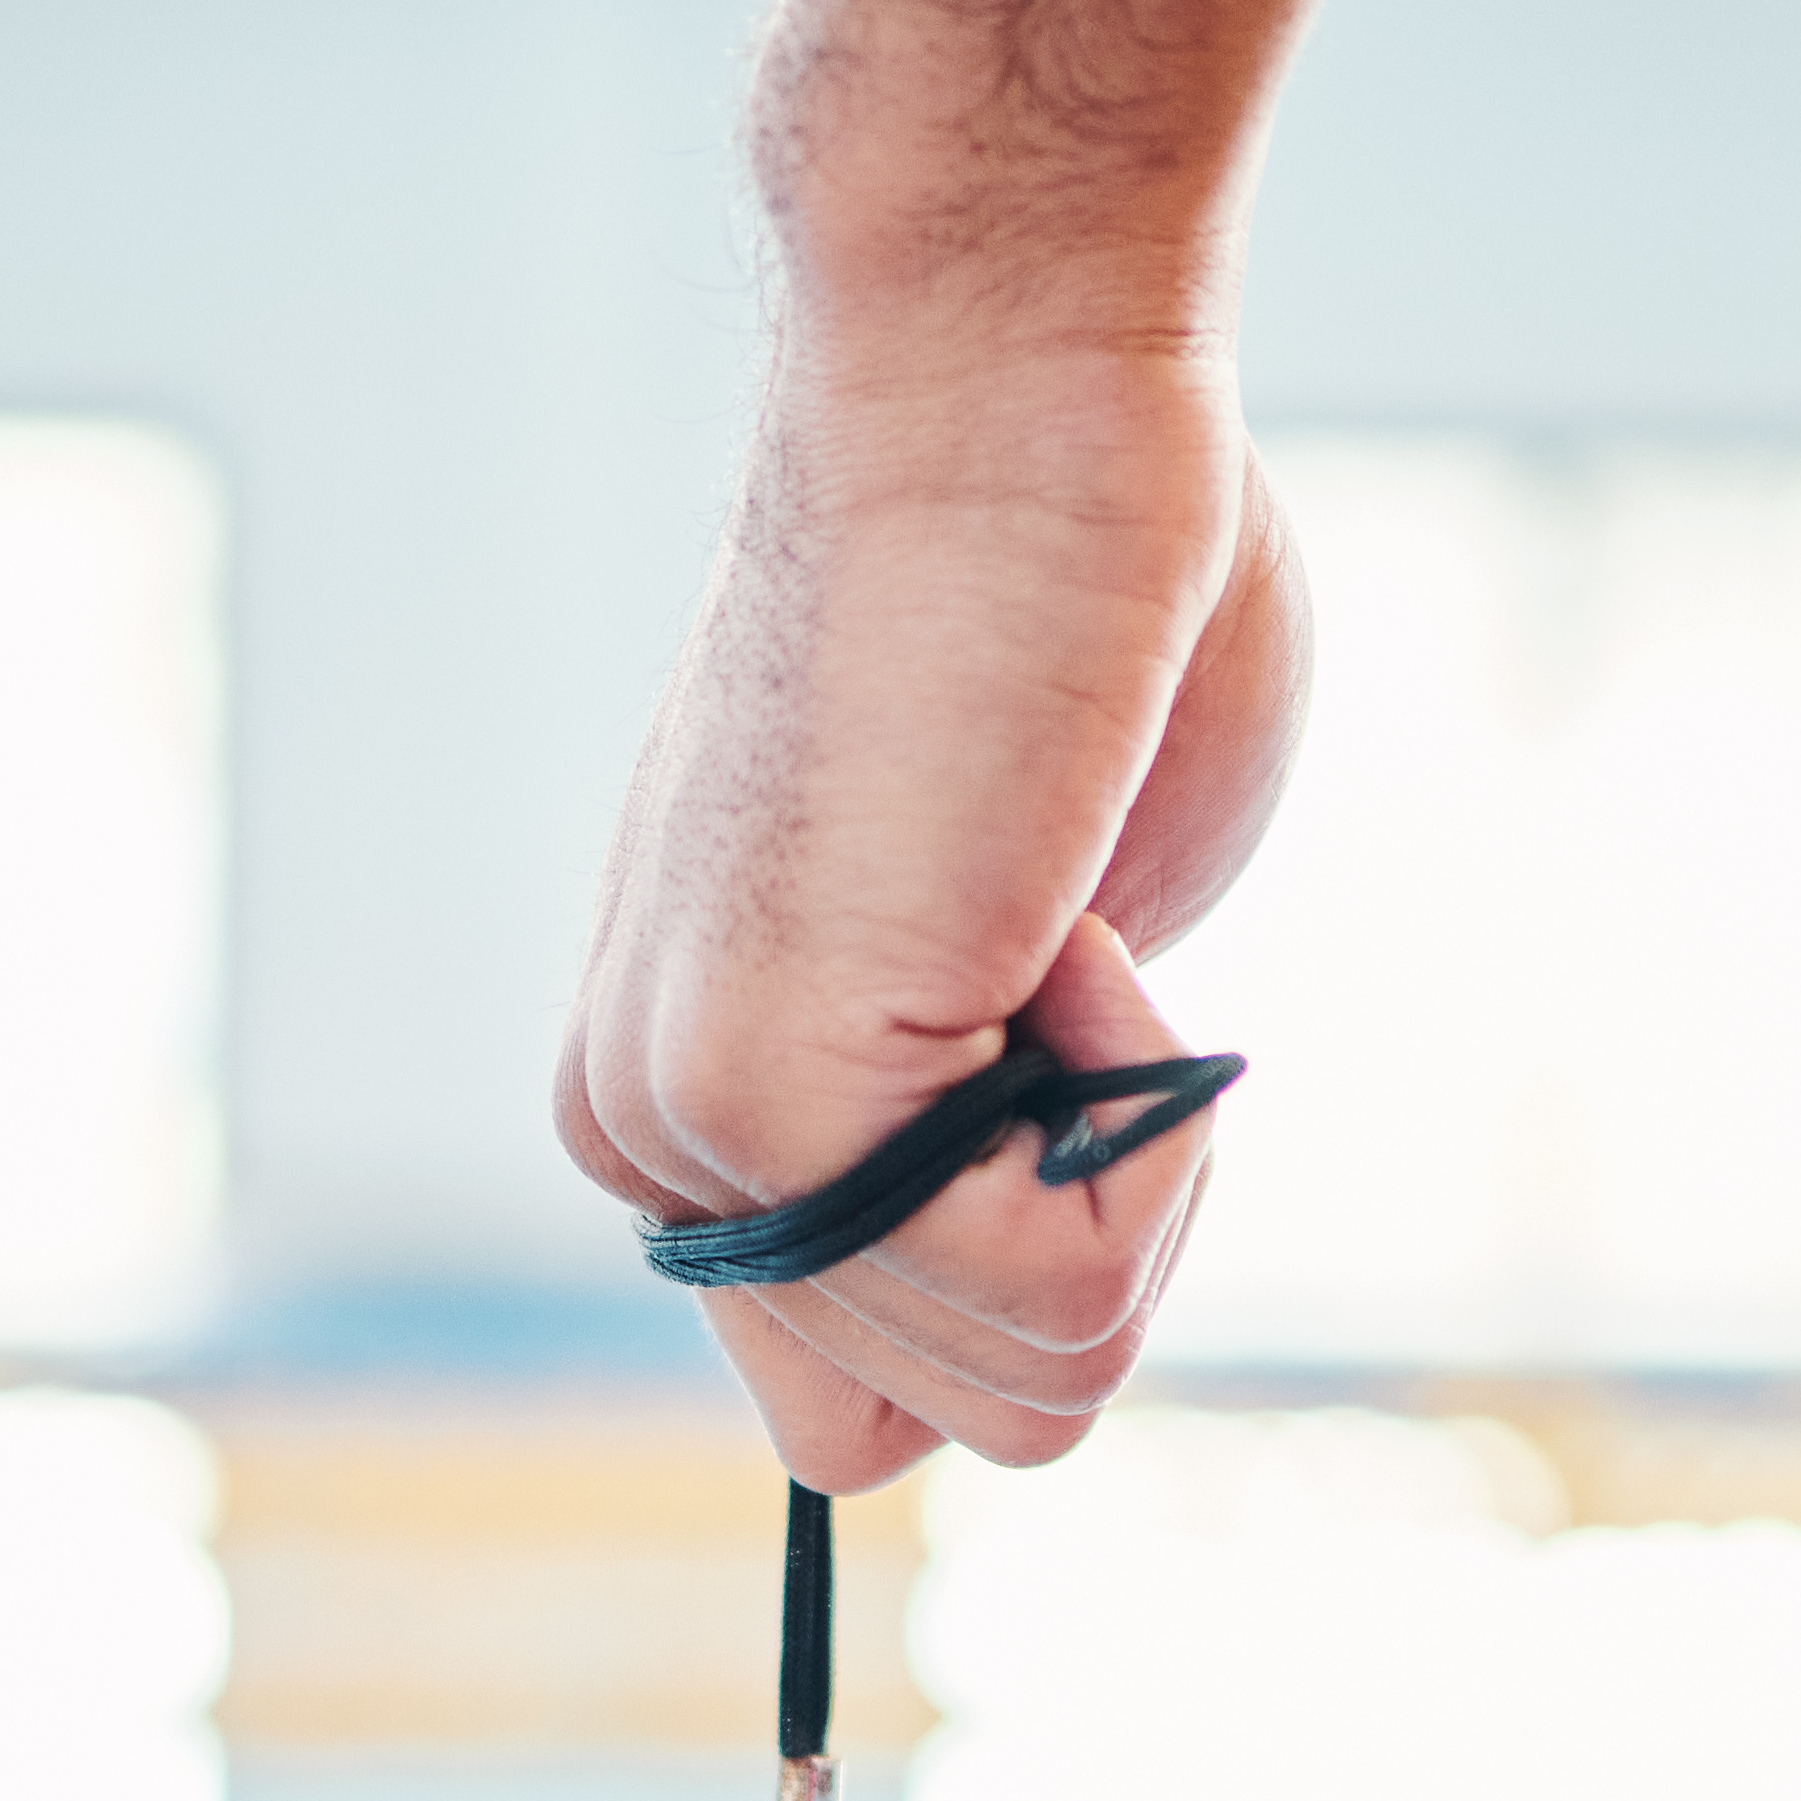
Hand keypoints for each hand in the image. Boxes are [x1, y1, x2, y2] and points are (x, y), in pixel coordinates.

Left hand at [557, 332, 1310, 1486]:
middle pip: (981, 1424)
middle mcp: (653, 1140)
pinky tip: (1062, 902)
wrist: (1008, 376)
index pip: (872, 1419)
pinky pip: (1061, 1284)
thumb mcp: (1053, 947)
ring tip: (1059, 900)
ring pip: (1041, 1381)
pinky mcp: (765, 1100)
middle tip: (1077, 936)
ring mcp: (691, 1129)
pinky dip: (1147, 1115)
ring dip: (1142, 1157)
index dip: (1052, 1264)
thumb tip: (1050, 1256)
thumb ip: (1013, 1133)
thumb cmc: (1079, 596)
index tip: (1067, 1011)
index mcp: (697, 1108)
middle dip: (1120, 1215)